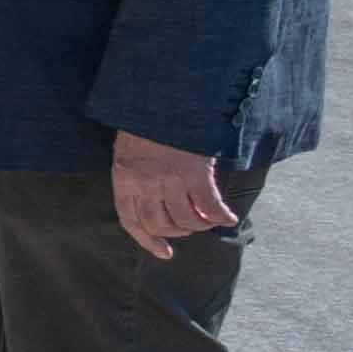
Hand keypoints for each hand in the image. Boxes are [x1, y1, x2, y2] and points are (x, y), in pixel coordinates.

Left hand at [109, 131, 239, 258]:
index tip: (164, 252)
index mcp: (124, 179)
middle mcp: (145, 184)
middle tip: (189, 226)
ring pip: (186, 219)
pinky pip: (209, 206)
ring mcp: (170, 180)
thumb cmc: (145, 125)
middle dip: (176, 231)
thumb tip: (152, 199)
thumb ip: (135, 175)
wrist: (162, 99)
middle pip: (160, 223)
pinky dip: (221, 216)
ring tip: (206, 220)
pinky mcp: (194, 173)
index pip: (131, 220)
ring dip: (199, 225)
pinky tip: (228, 218)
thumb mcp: (128, 151)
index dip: (148, 240)